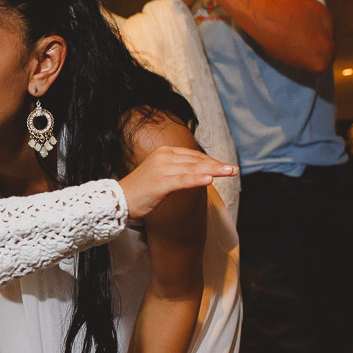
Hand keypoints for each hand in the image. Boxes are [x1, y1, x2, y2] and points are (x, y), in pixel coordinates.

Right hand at [119, 146, 237, 219]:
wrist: (118, 200)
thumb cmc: (140, 190)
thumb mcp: (160, 174)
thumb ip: (177, 170)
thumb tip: (198, 173)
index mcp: (164, 152)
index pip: (193, 155)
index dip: (211, 161)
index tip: (224, 167)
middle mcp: (164, 156)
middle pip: (196, 160)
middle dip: (217, 165)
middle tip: (233, 169)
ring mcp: (162, 168)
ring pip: (193, 169)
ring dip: (214, 170)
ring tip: (230, 172)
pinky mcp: (161, 182)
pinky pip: (183, 180)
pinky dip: (197, 180)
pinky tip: (210, 180)